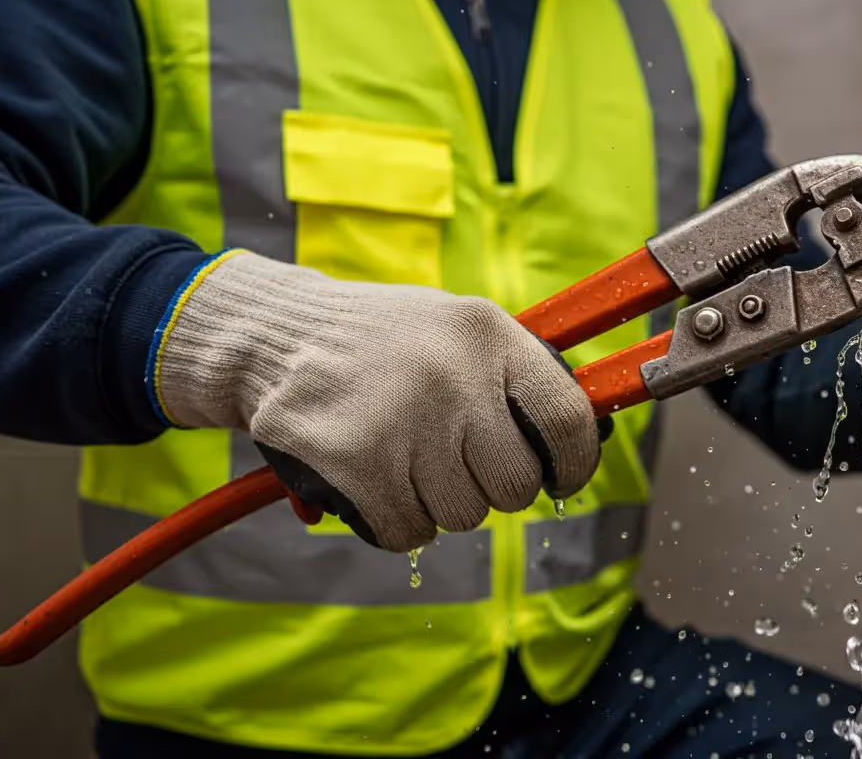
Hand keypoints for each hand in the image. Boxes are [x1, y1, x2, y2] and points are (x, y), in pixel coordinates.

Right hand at [153, 251, 602, 550]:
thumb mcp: (456, 329)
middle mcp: (453, 376)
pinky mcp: (356, 462)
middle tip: (457, 464)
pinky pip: (409, 532)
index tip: (562, 479)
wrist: (276, 335)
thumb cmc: (383, 341)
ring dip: (438, 504)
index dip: (574, 463)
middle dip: (492, 488)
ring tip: (406, 459)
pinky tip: (375, 480)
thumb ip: (515, 375)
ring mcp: (404, 420)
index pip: (567, 419)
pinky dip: (396, 521)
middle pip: (515, 484)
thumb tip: (585, 438)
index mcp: (489, 335)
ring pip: (462, 515)